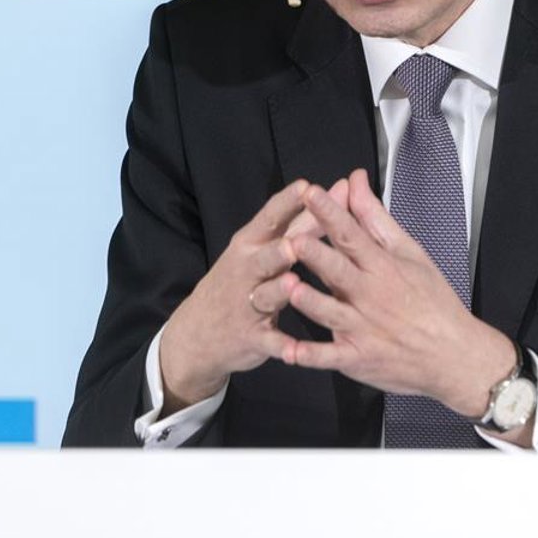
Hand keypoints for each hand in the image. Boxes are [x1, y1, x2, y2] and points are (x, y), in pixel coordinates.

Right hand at [158, 179, 323, 411]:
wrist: (199, 332)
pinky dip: (283, 346)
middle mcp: (246, 270)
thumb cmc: (244, 278)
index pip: (270, 218)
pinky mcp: (251, 336)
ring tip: (292, 284)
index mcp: (252, 244)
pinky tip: (296, 350)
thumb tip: (338, 188)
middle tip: (295, 241)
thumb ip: (303, 222)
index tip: (307, 186)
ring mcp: (246, 304)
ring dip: (278, 291)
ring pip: (265, 295)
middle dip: (280, 249)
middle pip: (265, 256)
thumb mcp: (264, 248)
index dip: (288, 203)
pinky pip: (269, 341)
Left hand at [283, 169, 514, 417]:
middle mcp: (371, 296)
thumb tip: (354, 180)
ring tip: (290, 288)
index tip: (311, 194)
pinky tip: (290, 354)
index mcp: (383, 267)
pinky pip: (330, 358)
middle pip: (339, 272)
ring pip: (331, 314)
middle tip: (293, 240)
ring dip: (311, 302)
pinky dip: (310, 357)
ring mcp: (363, 329)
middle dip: (316, 255)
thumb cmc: (432, 299)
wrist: (452, 353)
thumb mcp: (410, 253)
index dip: (331, 214)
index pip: (353, 235)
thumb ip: (375, 218)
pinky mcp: (356, 358)